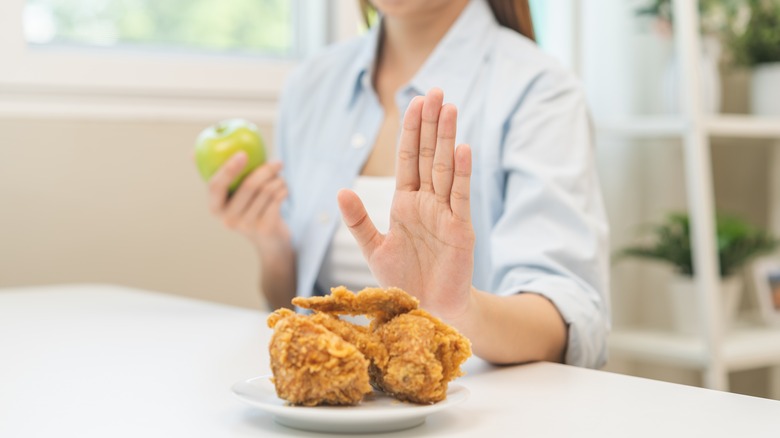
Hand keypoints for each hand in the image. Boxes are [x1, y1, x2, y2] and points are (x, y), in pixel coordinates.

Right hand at [207, 152, 290, 252]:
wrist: (270, 240)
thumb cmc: (249, 208)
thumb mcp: (231, 194)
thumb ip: (218, 174)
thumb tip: (192, 152)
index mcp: (215, 207)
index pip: (216, 186)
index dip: (228, 169)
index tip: (243, 154)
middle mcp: (227, 219)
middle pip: (248, 186)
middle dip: (266, 169)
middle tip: (278, 162)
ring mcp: (246, 226)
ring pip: (267, 191)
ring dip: (278, 180)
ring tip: (280, 178)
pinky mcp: (264, 229)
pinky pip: (277, 200)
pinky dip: (284, 190)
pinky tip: (284, 189)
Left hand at [337, 88, 474, 319]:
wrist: (426, 312)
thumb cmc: (402, 281)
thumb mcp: (373, 249)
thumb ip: (358, 221)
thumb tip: (340, 190)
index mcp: (405, 203)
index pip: (408, 159)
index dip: (411, 130)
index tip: (413, 101)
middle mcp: (427, 203)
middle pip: (429, 155)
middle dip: (431, 123)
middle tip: (435, 91)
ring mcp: (446, 214)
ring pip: (445, 168)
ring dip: (447, 138)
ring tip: (449, 108)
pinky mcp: (460, 230)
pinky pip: (460, 197)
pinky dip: (461, 174)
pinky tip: (463, 149)